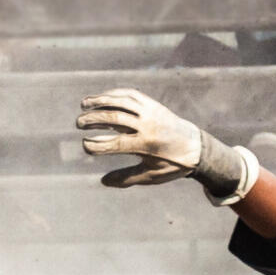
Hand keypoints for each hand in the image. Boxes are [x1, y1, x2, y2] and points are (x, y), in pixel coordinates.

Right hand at [76, 88, 256, 202]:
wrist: (197, 147)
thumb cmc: (172, 165)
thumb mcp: (151, 176)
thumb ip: (126, 178)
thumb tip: (103, 181)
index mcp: (147, 145)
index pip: (116, 144)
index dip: (97, 145)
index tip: (85, 146)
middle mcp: (148, 125)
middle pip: (115, 118)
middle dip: (94, 119)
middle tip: (79, 123)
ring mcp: (151, 111)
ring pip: (122, 101)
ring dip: (101, 100)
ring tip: (83, 104)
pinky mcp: (153, 104)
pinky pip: (131, 94)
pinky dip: (114, 93)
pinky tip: (101, 97)